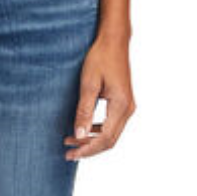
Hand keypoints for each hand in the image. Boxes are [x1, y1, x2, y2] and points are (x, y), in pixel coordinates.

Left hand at [64, 34, 135, 159]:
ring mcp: (128, 106)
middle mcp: (128, 109)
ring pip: (111, 134)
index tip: (70, 154)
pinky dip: (97, 131)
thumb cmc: (100, 58)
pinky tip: (83, 129)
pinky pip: (112, 125)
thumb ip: (84, 111)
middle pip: (109, 140)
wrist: (114, 41)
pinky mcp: (124, 102)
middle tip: (68, 153)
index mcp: (121, 105)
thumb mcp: (88, 84)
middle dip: (88, 149)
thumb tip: (78, 136)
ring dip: (92, 141)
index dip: (87, 149)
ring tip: (71, 142)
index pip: (104, 138)